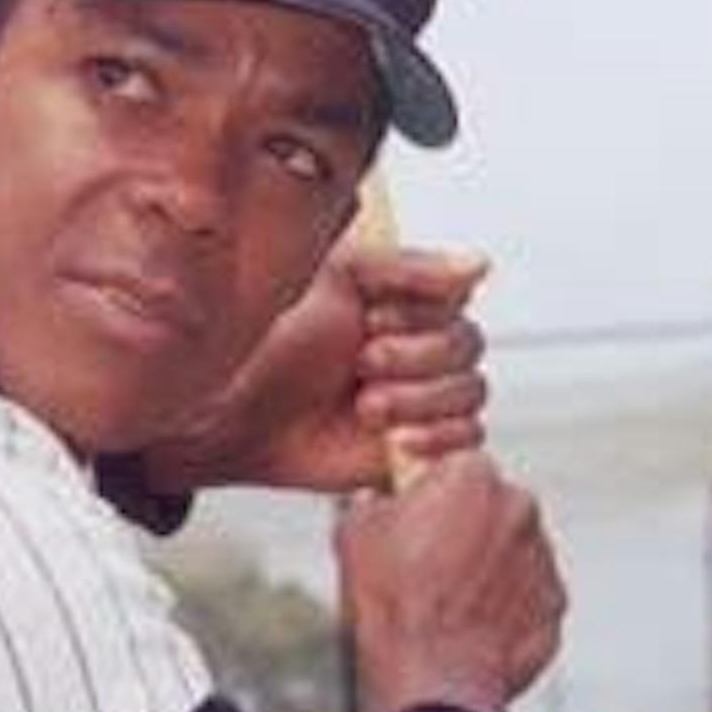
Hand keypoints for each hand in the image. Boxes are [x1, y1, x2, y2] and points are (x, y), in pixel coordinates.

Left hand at [135, 242, 490, 493]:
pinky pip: (466, 442)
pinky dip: (439, 437)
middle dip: (416, 357)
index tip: (371, 317)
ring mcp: (418, 399)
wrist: (231, 410)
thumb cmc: (269, 340)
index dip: (422, 313)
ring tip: (364, 405)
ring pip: (471, 393)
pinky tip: (396, 437)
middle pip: (469, 346)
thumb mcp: (333, 280)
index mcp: (401, 302)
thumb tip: (481, 264)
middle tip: (361, 363)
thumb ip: (408, 268)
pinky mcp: (414, 447)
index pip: (458, 298)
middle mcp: (416, 348)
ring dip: (419, 398)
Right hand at [337, 452, 565, 711]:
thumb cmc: (391, 600)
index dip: (431, 493)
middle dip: (465, 527)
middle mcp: (520, 508)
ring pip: (513, 552)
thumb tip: (382, 502)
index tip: (415, 515)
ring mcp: (544, 558)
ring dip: (487, 567)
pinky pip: (528, 596)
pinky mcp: (556, 604)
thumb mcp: (356, 530)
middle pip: (492, 506)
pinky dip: (505, 606)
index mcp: (472, 476)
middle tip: (427, 563)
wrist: (429, 675)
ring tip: (445, 602)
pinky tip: (469, 626)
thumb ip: (378, 500)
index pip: (456, 466)